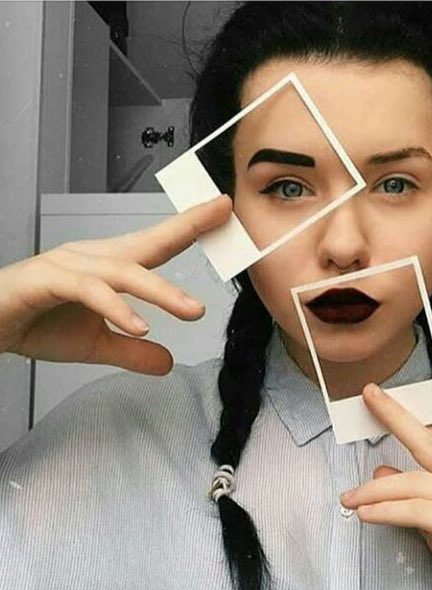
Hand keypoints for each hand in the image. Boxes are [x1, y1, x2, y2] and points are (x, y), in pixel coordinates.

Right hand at [0, 195, 231, 374]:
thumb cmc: (36, 322)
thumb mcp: (95, 344)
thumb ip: (132, 352)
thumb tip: (168, 362)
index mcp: (107, 267)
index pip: (156, 244)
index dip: (189, 227)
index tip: (222, 210)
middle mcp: (91, 258)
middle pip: (147, 243)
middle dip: (186, 227)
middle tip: (222, 217)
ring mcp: (67, 266)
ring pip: (122, 271)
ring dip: (160, 291)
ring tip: (192, 311)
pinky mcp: (44, 281)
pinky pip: (87, 291)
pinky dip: (115, 309)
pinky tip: (138, 326)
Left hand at [339, 383, 431, 589]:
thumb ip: (416, 492)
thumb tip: (381, 468)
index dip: (404, 418)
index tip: (378, 397)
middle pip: (428, 444)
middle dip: (393, 418)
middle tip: (366, 403)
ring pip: (415, 482)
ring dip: (375, 490)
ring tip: (350, 499)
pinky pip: (418, 511)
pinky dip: (387, 510)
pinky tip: (367, 514)